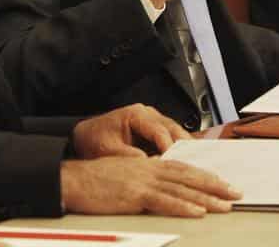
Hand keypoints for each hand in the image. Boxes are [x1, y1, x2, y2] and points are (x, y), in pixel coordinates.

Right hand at [60, 156, 240, 216]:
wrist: (73, 179)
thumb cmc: (93, 179)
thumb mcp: (122, 172)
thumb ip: (142, 178)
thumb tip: (159, 187)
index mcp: (146, 164)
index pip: (181, 168)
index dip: (203, 175)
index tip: (220, 182)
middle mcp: (148, 169)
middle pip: (188, 176)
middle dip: (214, 185)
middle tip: (235, 193)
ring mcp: (143, 181)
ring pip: (182, 189)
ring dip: (206, 197)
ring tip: (225, 205)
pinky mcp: (135, 195)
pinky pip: (165, 201)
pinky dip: (184, 206)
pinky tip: (198, 211)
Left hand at [72, 103, 189, 157]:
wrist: (86, 137)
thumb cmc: (94, 140)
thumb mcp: (107, 150)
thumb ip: (129, 156)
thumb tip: (150, 163)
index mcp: (135, 114)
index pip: (159, 131)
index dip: (168, 148)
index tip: (174, 163)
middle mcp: (147, 114)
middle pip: (173, 128)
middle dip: (183, 146)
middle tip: (191, 164)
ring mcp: (153, 120)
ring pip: (176, 132)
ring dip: (184, 148)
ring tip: (192, 164)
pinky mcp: (155, 130)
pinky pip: (171, 137)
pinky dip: (178, 148)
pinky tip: (185, 161)